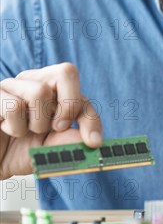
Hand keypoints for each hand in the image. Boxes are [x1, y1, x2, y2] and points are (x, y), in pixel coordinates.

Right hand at [0, 63, 102, 179]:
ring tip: (24, 132)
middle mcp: (36, 80)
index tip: (94, 142)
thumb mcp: (49, 150)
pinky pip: (14, 107)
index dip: (91, 119)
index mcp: (55, 90)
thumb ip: (69, 143)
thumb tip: (92, 141)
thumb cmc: (19, 151)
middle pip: (66, 72)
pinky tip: (6, 129)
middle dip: (68, 105)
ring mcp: (14, 84)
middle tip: (57, 128)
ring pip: (39, 91)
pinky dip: (15, 127)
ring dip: (35, 123)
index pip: (82, 94)